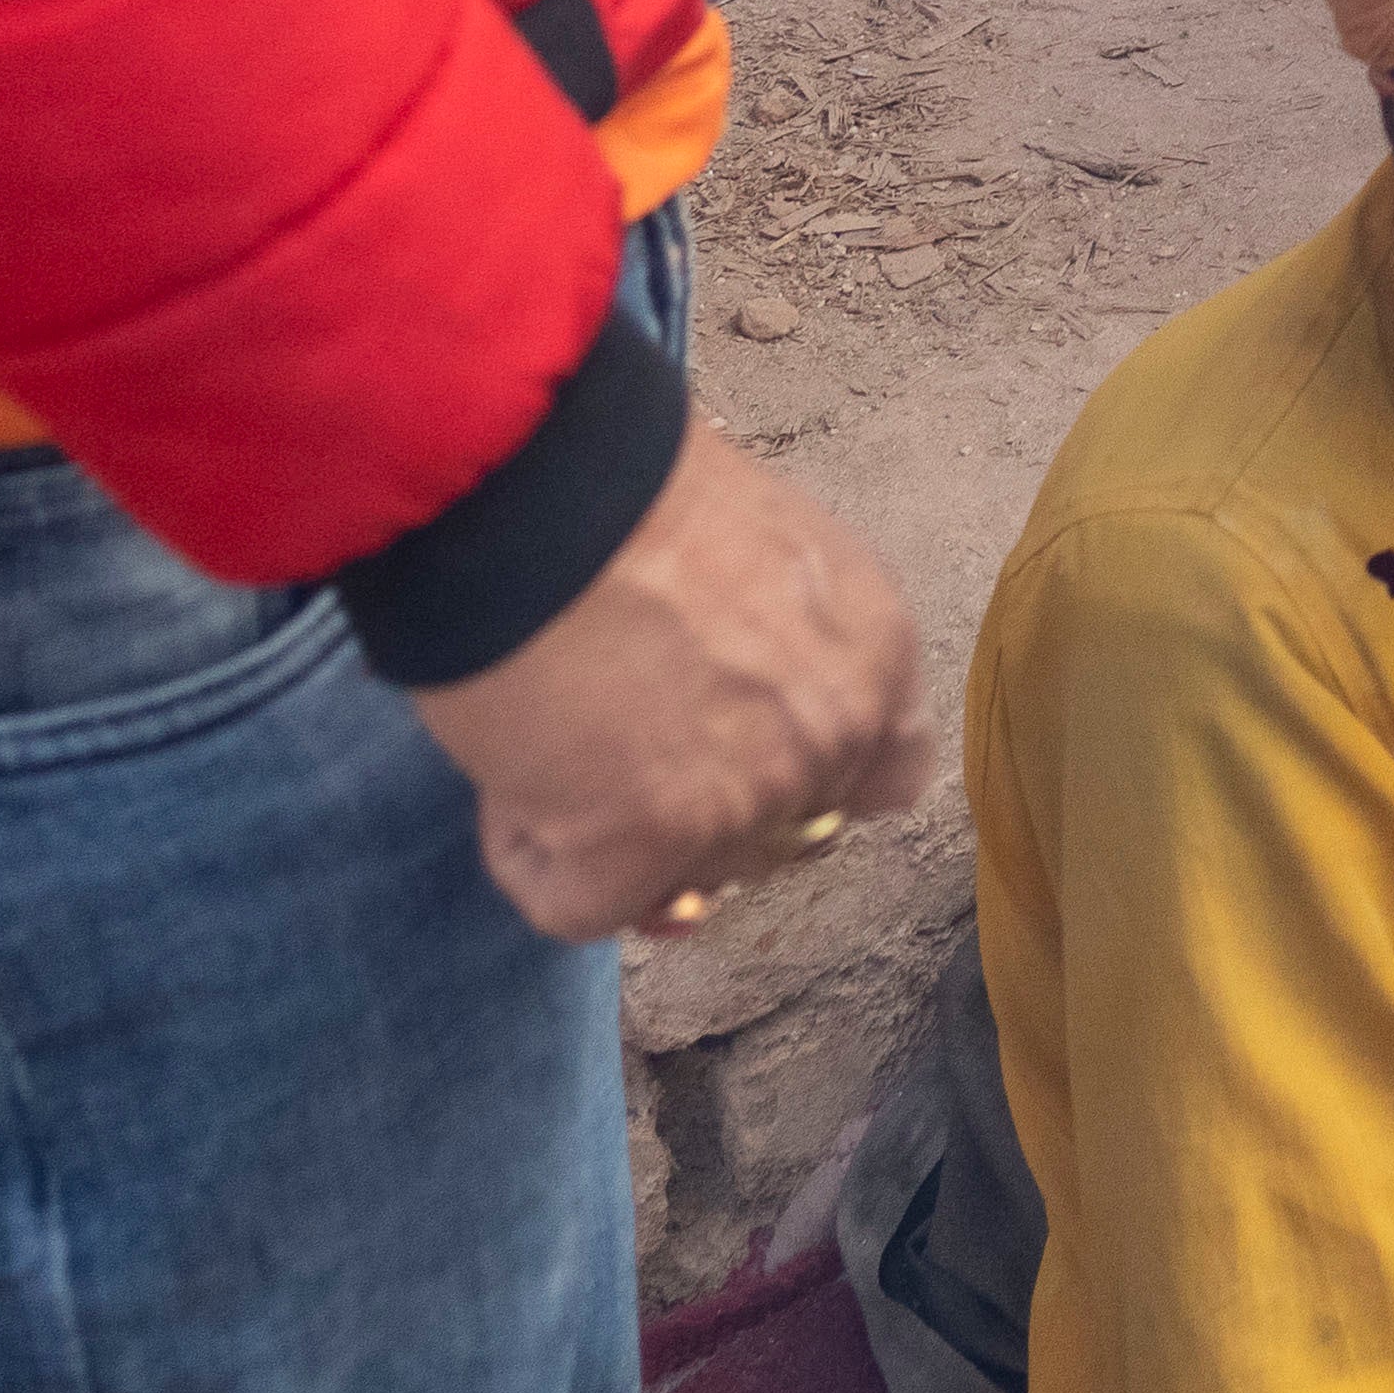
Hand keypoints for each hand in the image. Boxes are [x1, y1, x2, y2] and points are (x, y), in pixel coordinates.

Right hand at [401, 413, 934, 943]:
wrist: (537, 487)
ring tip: (551, 716)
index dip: (799, 775)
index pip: (884, 778)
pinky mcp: (638, 854)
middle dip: (698, 806)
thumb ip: (784, 645)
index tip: (731, 752)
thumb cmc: (623, 489)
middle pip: (774, 838)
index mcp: (876, 654)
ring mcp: (742, 808)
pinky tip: (509, 760)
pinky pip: (575, 904)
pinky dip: (524, 847)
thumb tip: (725, 728)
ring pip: (677, 877)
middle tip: (614, 726)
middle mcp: (831, 740)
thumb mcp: (762, 550)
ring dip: (606, 824)